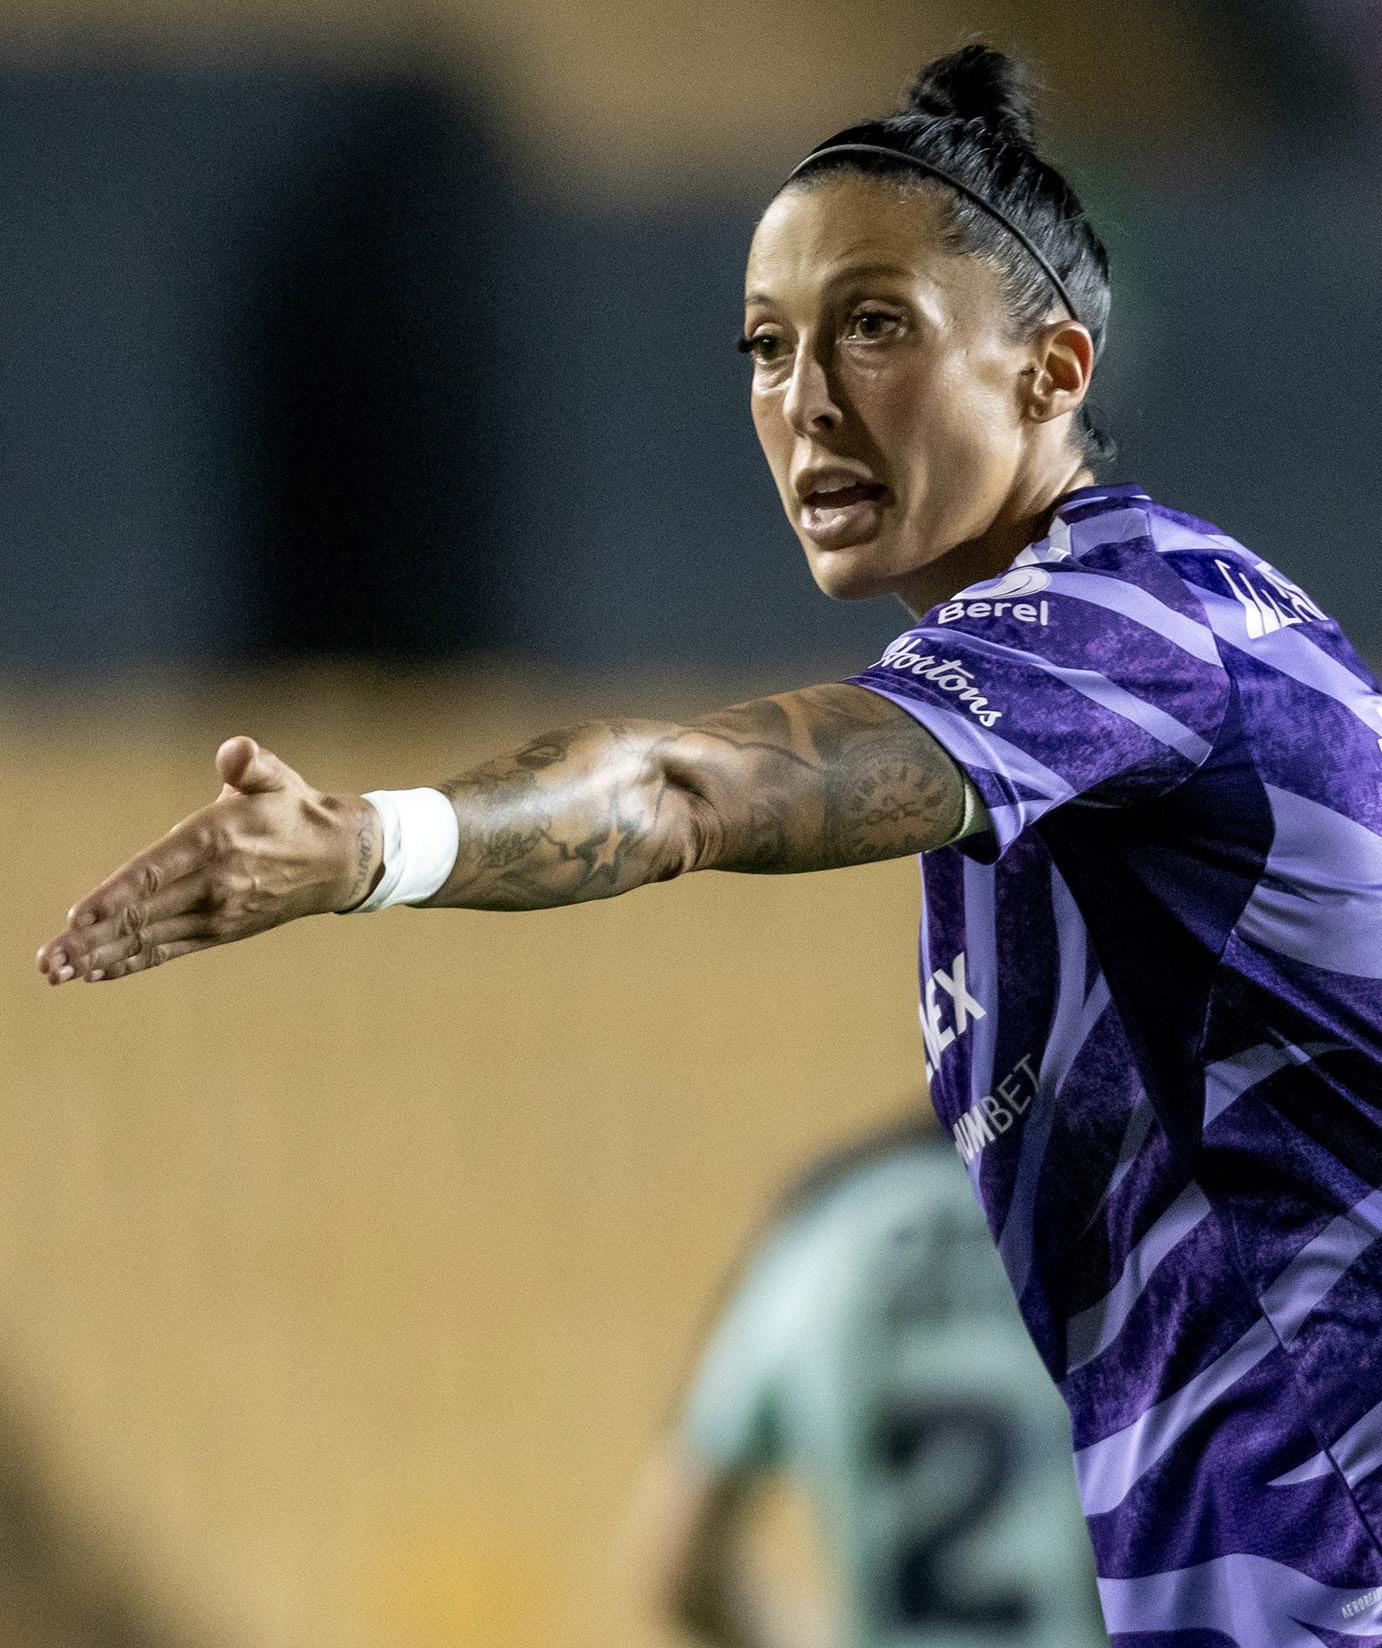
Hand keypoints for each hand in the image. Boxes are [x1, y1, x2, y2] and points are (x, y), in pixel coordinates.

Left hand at [37, 736, 380, 985]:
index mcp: (218, 840)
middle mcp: (214, 883)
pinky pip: (168, 950)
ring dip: (100, 956)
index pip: (157, 871)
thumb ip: (251, 763)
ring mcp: (217, 913)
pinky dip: (131, 962)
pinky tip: (96, 973)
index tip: (78, 915)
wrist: (340, 860)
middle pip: (143, 914)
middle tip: (48, 959)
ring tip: (57, 972)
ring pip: (149, 937)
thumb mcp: (278, 778)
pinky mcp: (220, 931)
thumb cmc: (295, 811)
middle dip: (91, 938)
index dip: (116, 895)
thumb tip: (237, 751)